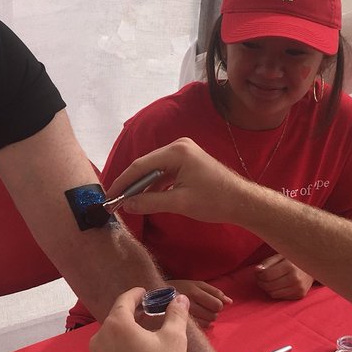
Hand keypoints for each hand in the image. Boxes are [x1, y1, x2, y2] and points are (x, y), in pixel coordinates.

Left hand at [87, 289, 193, 351]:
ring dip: (120, 342)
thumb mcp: (176, 340)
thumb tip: (179, 298)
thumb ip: (175, 314)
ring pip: (107, 344)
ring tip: (139, 348)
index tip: (144, 294)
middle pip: (114, 324)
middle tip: (146, 321)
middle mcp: (98, 342)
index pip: (123, 302)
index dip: (135, 295)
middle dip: (129, 320)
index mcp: (117, 326)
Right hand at [104, 139, 249, 225]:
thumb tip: (126, 205)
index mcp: (177, 152)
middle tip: (115, 200)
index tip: (109, 196)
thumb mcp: (179, 203)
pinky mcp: (187, 161)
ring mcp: (183, 153)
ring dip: (142, 185)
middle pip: (145, 165)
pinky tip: (146, 197)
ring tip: (128, 201)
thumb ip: (150, 202)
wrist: (242, 202)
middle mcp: (178, 146)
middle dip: (130, 183)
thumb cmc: (215, 201)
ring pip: (154, 169)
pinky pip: (164, 172)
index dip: (123, 182)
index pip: (140, 165)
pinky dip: (154, 185)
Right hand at [169, 279, 231, 327]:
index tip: (211, 303)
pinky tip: (195, 319)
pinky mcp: (180, 324)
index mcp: (194, 291)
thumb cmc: (179, 287)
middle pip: (213, 315)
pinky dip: (201, 324)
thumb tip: (230, 302)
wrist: (155, 296)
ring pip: (207, 322)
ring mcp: (184, 315)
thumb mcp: (196, 284)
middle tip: (204, 308)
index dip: (217, 305)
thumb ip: (214, 292)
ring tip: (199, 313)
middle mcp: (189, 304)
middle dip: (212, 312)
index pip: (217, 304)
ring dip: (207, 319)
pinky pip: (199, 328)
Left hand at [255, 254, 313, 300]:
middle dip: (260, 282)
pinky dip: (275, 291)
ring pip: (273, 294)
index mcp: (290, 266)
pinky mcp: (300, 295)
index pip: (267, 275)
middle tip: (259, 277)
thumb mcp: (281, 255)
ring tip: (267, 281)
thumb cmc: (294, 260)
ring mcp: (298, 288)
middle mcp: (295, 279)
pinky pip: (280, 297)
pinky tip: (277, 285)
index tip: (257, 271)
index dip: (258, 274)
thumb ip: (268, 262)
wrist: (314, 267)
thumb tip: (257, 270)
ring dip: (266, 288)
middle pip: (269, 286)